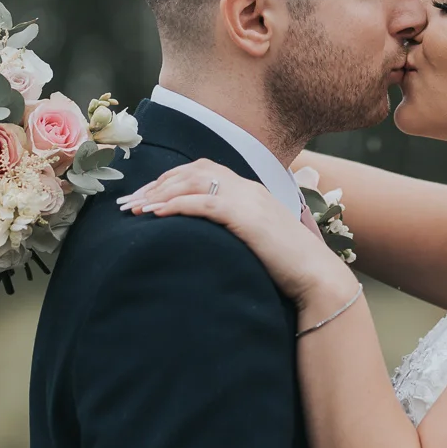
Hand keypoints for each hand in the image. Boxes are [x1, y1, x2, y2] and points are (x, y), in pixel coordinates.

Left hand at [118, 159, 356, 316]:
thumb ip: (235, 230)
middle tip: (130, 203)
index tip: (146, 197)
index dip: (170, 180)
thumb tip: (206, 239)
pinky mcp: (245, 216)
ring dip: (160, 193)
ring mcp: (247, 199)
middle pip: (193, 171)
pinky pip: (203, 202)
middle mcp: (247, 187)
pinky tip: (156, 214)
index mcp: (250, 190)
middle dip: (157, 185)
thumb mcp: (257, 240)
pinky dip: (176, 204)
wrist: (316, 276)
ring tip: (136, 209)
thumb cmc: (288, 266)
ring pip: (194, 182)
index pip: (202, 170)